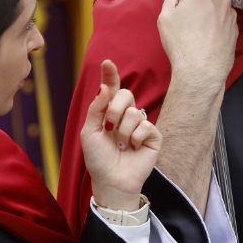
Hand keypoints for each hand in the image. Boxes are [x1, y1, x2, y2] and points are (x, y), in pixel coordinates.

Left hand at [80, 60, 160, 210]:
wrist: (112, 180)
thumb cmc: (99, 159)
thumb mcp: (89, 132)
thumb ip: (96, 108)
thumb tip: (105, 86)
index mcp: (109, 112)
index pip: (112, 88)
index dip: (110, 74)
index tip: (107, 62)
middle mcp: (126, 115)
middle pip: (125, 94)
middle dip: (114, 110)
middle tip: (109, 128)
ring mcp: (141, 125)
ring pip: (133, 112)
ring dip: (122, 131)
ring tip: (120, 146)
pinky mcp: (153, 136)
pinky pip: (145, 126)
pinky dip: (135, 138)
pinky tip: (133, 148)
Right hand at [157, 0, 237, 90]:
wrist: (202, 72)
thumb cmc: (182, 45)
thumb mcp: (165, 18)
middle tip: (190, 8)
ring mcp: (230, 14)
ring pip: (219, 4)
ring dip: (210, 10)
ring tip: (197, 29)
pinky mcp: (236, 29)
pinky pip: (224, 20)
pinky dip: (217, 24)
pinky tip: (207, 38)